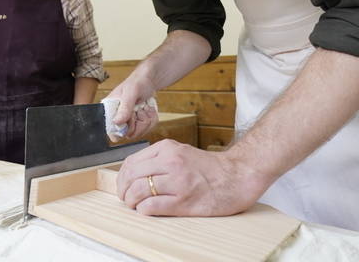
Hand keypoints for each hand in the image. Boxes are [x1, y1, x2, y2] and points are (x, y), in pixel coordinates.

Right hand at [105, 70, 158, 139]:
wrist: (149, 80)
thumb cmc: (138, 82)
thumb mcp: (131, 92)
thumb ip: (125, 107)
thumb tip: (116, 122)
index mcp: (110, 110)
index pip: (111, 130)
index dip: (123, 129)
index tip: (132, 117)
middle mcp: (117, 118)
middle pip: (129, 134)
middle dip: (139, 122)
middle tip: (140, 109)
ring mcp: (129, 122)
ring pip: (140, 133)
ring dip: (147, 119)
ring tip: (144, 107)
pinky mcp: (138, 123)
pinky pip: (147, 129)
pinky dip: (152, 119)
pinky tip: (148, 110)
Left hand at [116, 139, 271, 216]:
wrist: (237, 176)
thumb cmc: (209, 167)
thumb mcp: (181, 152)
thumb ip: (159, 159)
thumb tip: (134, 173)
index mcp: (167, 148)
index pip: (131, 161)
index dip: (122, 177)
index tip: (124, 186)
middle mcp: (170, 162)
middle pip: (131, 176)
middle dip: (124, 190)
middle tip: (126, 198)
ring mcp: (177, 181)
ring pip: (138, 191)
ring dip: (132, 201)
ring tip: (136, 205)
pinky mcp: (183, 201)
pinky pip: (152, 206)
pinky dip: (144, 210)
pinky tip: (147, 210)